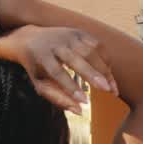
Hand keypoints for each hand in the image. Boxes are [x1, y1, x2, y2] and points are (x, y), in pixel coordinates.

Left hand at [0, 25, 116, 113]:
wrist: (31, 39)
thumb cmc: (38, 67)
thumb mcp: (41, 84)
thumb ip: (58, 98)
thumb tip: (79, 111)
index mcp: (43, 57)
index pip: (58, 73)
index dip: (71, 87)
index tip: (85, 101)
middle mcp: (56, 44)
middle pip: (77, 59)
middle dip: (93, 74)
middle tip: (107, 90)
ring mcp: (69, 36)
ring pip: (91, 51)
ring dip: (104, 69)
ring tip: (111, 87)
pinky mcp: (79, 32)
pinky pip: (97, 45)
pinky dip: (105, 59)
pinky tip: (108, 73)